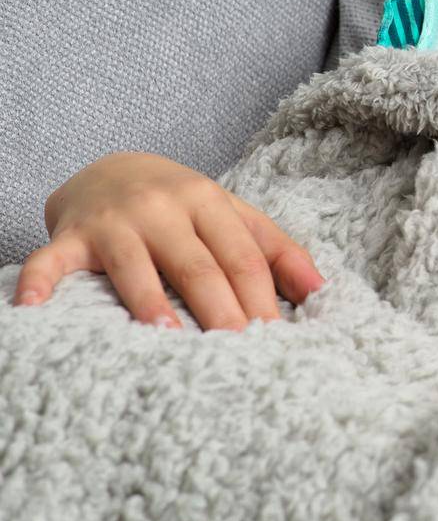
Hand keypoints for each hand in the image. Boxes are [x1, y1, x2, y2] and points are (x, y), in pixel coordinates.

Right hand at [15, 150, 325, 330]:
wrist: (110, 168)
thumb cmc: (183, 206)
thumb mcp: (233, 215)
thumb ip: (277, 250)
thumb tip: (320, 292)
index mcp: (211, 203)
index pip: (243, 258)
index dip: (262, 299)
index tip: (277, 340)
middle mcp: (164, 209)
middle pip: (198, 266)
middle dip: (220, 309)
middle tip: (237, 351)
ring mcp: (115, 222)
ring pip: (135, 266)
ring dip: (149, 303)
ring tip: (168, 338)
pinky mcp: (70, 236)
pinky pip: (51, 261)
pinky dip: (39, 282)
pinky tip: (33, 310)